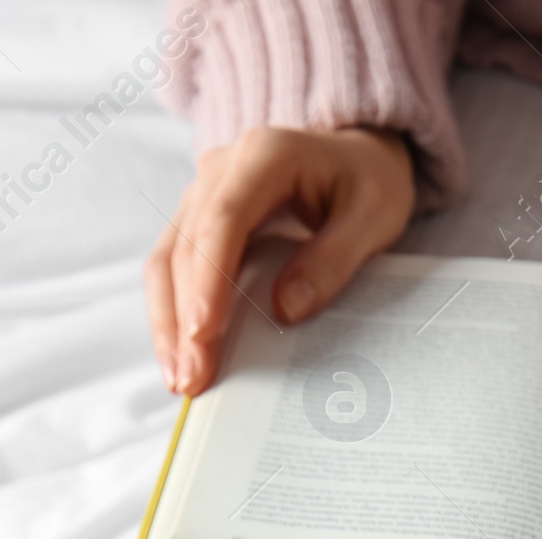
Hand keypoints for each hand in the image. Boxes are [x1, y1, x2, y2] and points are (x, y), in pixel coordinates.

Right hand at [144, 125, 415, 396]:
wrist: (355, 158)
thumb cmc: (366, 183)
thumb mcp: (373, 218)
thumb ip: (333, 259)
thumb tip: (285, 308)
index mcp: (265, 156)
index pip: (224, 219)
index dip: (210, 277)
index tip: (203, 330)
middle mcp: (223, 169)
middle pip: (187, 246)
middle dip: (185, 317)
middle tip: (193, 378)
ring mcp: (204, 193)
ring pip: (168, 259)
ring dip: (168, 322)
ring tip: (180, 379)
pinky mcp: (199, 220)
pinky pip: (172, 267)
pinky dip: (171, 313)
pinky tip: (179, 356)